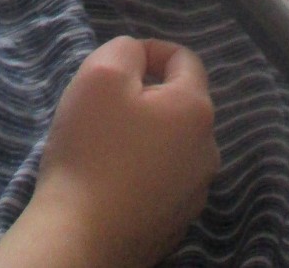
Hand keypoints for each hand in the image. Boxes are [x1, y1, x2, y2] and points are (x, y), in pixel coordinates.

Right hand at [25, 36, 218, 267]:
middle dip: (144, 96)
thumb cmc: (92, 149)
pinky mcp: (175, 224)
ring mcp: (194, 193)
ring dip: (144, 134)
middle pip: (178, 104)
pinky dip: (141, 170)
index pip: (184, 59)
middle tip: (104, 107)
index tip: (115, 65)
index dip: (149, 51)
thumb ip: (126, 50)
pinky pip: (162, 180)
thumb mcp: (101, 75)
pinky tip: (111, 180)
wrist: (80, 239)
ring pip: (171, 144)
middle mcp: (208, 152)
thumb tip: (139, 59)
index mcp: (197, 110)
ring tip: (104, 145)